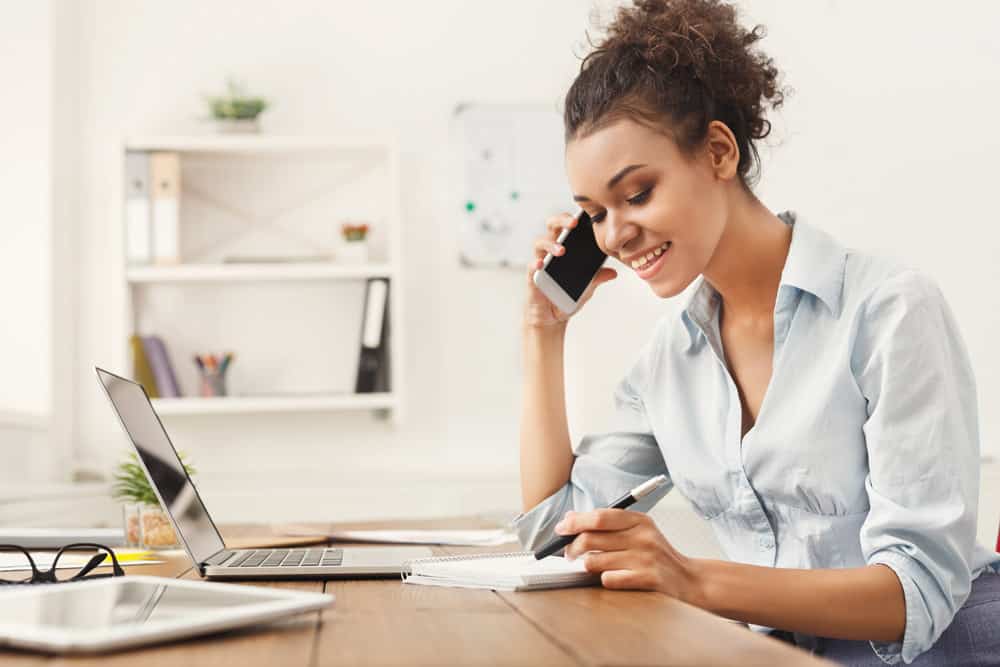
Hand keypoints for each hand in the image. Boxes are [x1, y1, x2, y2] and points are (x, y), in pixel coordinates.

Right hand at [524, 212, 616, 329]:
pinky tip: (542, 264)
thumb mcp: (587, 287)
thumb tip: (613, 272)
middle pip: (551, 226)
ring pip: (539, 243)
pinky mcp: (532, 276)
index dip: (573, 217)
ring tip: (562, 250)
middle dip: (561, 220)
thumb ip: (597, 278)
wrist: (553, 317)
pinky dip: (535, 263)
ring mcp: (540, 261)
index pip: (567, 226)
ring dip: (551, 244)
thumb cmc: (567, 296)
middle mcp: (550, 250)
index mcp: (565, 247)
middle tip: (573, 223)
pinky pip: (531, 266)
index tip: (584, 214)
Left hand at [556, 509, 702, 603]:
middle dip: (573, 547)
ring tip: (594, 567)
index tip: (561, 529)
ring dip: (589, 566)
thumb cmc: (656, 555)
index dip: (575, 522)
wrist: (690, 580)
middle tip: (569, 554)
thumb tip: (570, 518)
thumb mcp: (638, 531)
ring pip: (596, 562)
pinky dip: (606, 580)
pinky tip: (614, 578)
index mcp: (639, 520)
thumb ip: (607, 524)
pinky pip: (609, 580)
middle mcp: (643, 537)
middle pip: (592, 539)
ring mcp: (646, 558)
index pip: (599, 517)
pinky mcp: (647, 580)